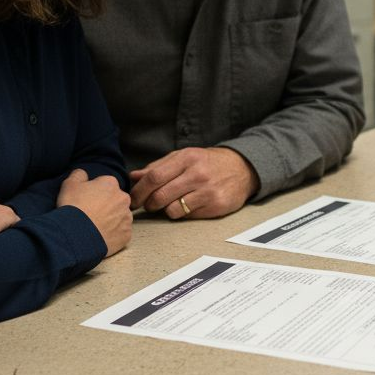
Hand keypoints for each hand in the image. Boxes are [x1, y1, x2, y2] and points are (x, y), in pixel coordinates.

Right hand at [56, 169, 132, 253]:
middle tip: (90, 214)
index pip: (104, 185)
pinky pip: (121, 232)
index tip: (86, 201)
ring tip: (95, 227)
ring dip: (111, 220)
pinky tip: (100, 236)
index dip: (94, 193)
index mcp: (111, 183)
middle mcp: (123, 198)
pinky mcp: (126, 234)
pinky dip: (113, 234)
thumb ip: (78, 175)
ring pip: (119, 216)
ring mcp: (126, 217)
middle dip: (105, 205)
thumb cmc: (74, 208)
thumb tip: (83, 174)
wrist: (77, 236)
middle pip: (114, 200)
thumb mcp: (69, 185)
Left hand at [129, 147, 258, 218]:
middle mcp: (197, 173)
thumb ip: (158, 166)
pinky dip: (182, 214)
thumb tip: (133, 177)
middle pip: (160, 195)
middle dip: (148, 204)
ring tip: (170, 204)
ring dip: (165, 210)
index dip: (139, 191)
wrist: (242, 169)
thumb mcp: (183, 157)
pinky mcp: (217, 205)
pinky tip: (187, 206)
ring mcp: (208, 190)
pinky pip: (188, 216)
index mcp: (186, 158)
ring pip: (172, 210)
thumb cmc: (207, 163)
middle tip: (147, 206)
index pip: (154, 177)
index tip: (133, 199)